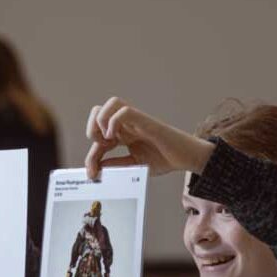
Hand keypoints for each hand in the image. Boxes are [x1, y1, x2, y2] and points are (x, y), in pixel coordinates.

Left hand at [85, 97, 214, 179]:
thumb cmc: (164, 158)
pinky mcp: (145, 121)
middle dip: (92, 130)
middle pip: (98, 111)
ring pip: (111, 103)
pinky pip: (124, 111)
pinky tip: (115, 138)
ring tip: (108, 140)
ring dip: (102, 121)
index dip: (91, 154)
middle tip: (100, 150)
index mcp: (123, 134)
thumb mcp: (134, 166)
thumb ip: (117, 165)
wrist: (185, 158)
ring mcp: (136, 120)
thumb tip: (98, 168)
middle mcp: (127, 124)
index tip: (92, 173)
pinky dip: (114, 122)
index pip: (98, 135)